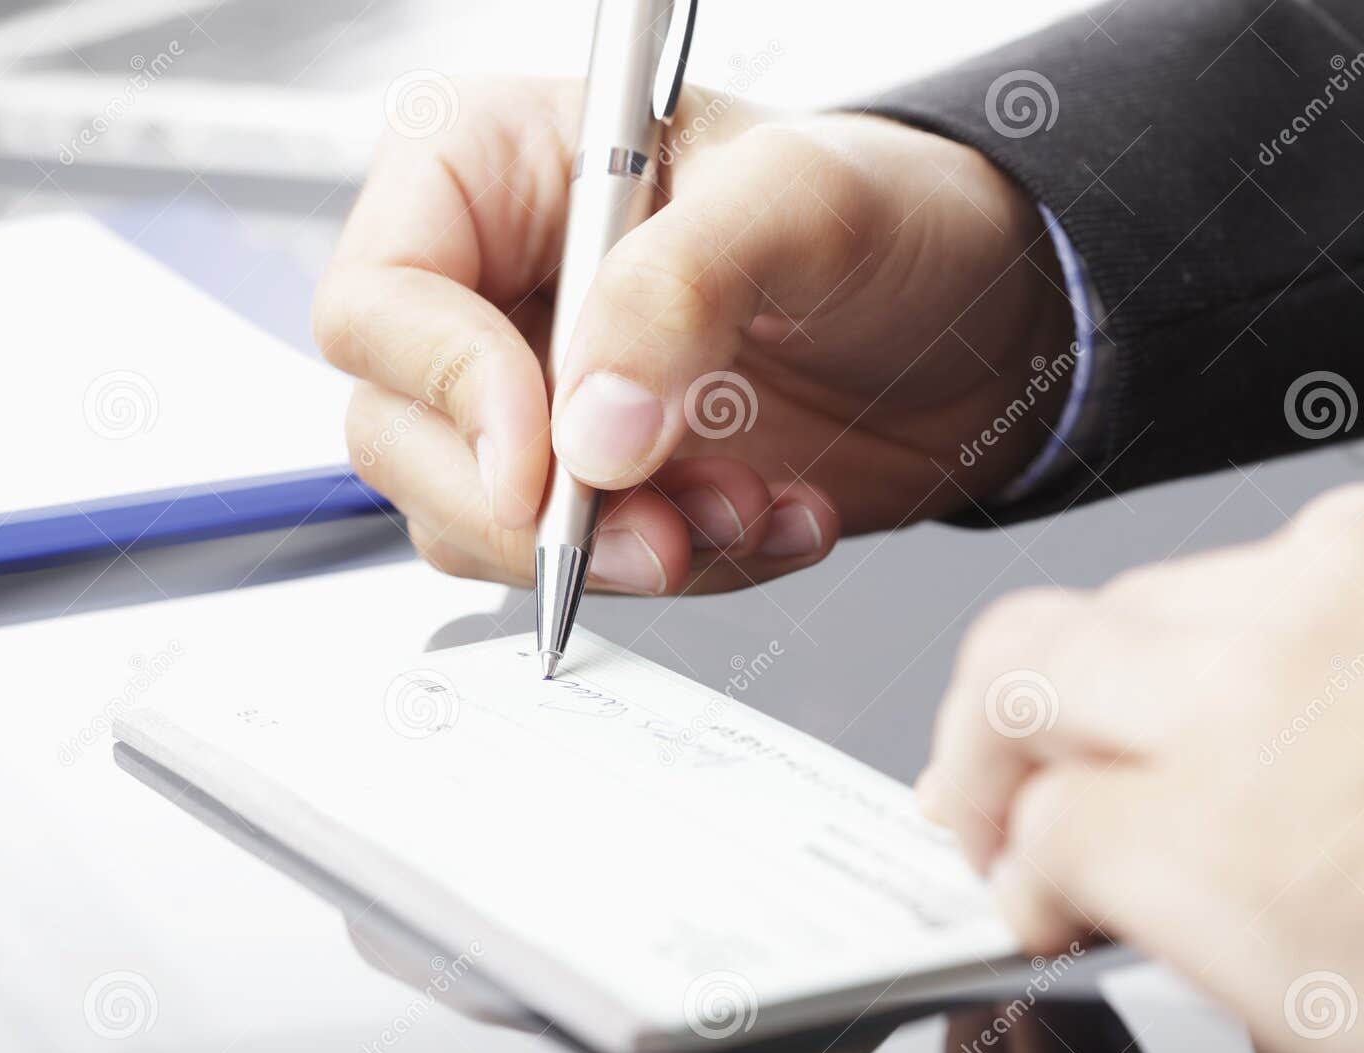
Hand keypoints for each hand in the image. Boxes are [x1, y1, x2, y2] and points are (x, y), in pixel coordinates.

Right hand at [313, 78, 1072, 594]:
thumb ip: (683, 290)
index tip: (546, 460)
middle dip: (535, 510)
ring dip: (616, 550)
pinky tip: (768, 520)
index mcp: (492, 172)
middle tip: (657, 528)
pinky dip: (677, 570)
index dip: (443, 390)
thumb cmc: (895, 214)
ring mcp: (534, 398)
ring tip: (747, 506)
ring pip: (480, 522)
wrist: (984, 320)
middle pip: (402, 436)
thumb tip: (587, 432)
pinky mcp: (590, 485)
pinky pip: (575, 567)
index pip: (379, 301)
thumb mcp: (804, 205)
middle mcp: (490, 290)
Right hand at [919, 483, 1363, 1052]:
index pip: (1032, 833)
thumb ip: (1149, 926)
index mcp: (1231, 847)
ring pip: (1106, 609)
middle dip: (984, 756)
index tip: (1034, 901)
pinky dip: (1209, 638)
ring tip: (1134, 757)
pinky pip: (1225, 571)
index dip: (1019, 880)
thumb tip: (1038, 869)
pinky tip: (1246, 706)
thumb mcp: (1314, 1032)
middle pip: (1017, 674)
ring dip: (1094, 688)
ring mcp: (1321, 588)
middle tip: (995, 810)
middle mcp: (1259, 688)